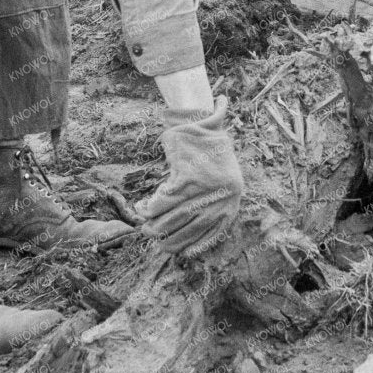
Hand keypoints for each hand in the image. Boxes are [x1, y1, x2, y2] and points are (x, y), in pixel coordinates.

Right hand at [139, 99, 243, 258]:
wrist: (200, 121)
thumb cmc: (208, 155)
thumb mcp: (220, 183)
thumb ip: (211, 212)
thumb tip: (192, 248)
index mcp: (230, 204)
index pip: (209, 238)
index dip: (189, 248)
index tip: (177, 251)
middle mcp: (220, 199)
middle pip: (185, 232)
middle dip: (165, 240)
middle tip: (152, 236)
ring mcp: (204, 189)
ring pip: (170, 220)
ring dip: (152, 226)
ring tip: (144, 226)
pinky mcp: (187, 177)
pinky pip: (161, 202)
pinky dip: (148, 208)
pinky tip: (142, 208)